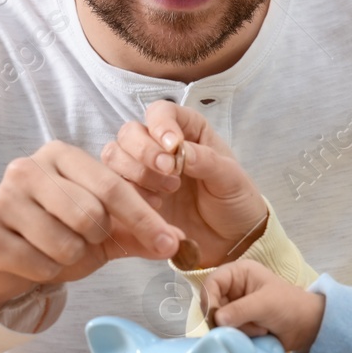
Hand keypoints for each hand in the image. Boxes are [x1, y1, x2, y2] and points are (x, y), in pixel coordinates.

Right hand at [0, 141, 184, 314]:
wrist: (5, 258)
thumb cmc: (58, 234)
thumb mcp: (105, 230)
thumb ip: (141, 230)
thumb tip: (179, 242)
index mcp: (61, 155)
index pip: (113, 186)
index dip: (145, 217)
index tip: (170, 241)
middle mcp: (28, 168)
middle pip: (91, 214)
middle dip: (98, 239)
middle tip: (86, 240)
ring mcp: (2, 198)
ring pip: (66, 243)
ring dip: (73, 257)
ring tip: (58, 249)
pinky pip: (41, 264)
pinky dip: (48, 272)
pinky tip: (35, 260)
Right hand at [103, 101, 267, 268]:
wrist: (231, 241)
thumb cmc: (235, 201)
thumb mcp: (230, 178)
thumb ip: (206, 160)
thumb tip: (179, 149)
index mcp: (188, 130)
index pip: (161, 112)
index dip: (160, 124)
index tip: (172, 145)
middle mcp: (160, 147)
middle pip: (131, 132)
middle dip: (144, 150)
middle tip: (169, 171)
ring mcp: (145, 172)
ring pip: (115, 156)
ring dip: (136, 172)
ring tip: (167, 192)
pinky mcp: (135, 198)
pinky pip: (116, 188)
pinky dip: (130, 195)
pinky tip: (156, 206)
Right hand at [201, 260, 323, 352]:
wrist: (307, 327)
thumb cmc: (289, 306)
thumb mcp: (265, 304)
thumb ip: (240, 310)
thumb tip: (217, 319)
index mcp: (238, 273)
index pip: (211, 283)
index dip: (210, 300)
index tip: (217, 319)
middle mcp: (232, 288)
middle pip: (211, 305)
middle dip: (227, 319)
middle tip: (246, 326)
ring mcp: (234, 307)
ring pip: (218, 322)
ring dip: (237, 329)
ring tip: (259, 328)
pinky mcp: (237, 323)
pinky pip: (227, 332)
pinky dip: (240, 336)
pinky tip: (258, 333)